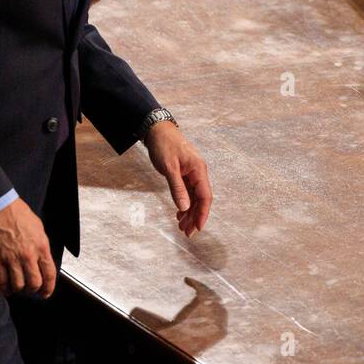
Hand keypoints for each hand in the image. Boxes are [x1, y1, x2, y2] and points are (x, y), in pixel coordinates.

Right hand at [0, 198, 56, 297]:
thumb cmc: (19, 214)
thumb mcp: (39, 229)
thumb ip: (41, 246)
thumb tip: (42, 260)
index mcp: (41, 247)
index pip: (50, 274)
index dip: (49, 287)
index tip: (46, 293)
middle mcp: (28, 255)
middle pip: (34, 283)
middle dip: (34, 290)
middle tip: (31, 290)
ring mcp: (11, 259)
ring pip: (18, 285)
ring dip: (19, 290)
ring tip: (18, 288)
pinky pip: (2, 281)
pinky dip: (5, 288)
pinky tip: (6, 289)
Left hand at [145, 122, 212, 236]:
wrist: (158, 131)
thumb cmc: (165, 145)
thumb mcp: (169, 168)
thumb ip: (177, 188)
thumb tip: (184, 208)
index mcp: (199, 170)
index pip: (205, 196)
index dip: (203, 213)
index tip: (198, 228)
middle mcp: (199, 173)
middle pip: (201, 199)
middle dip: (195, 217)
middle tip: (186, 232)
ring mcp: (192, 174)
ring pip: (194, 197)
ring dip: (189, 212)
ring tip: (181, 226)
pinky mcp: (185, 174)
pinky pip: (188, 192)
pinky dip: (184, 204)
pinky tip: (179, 213)